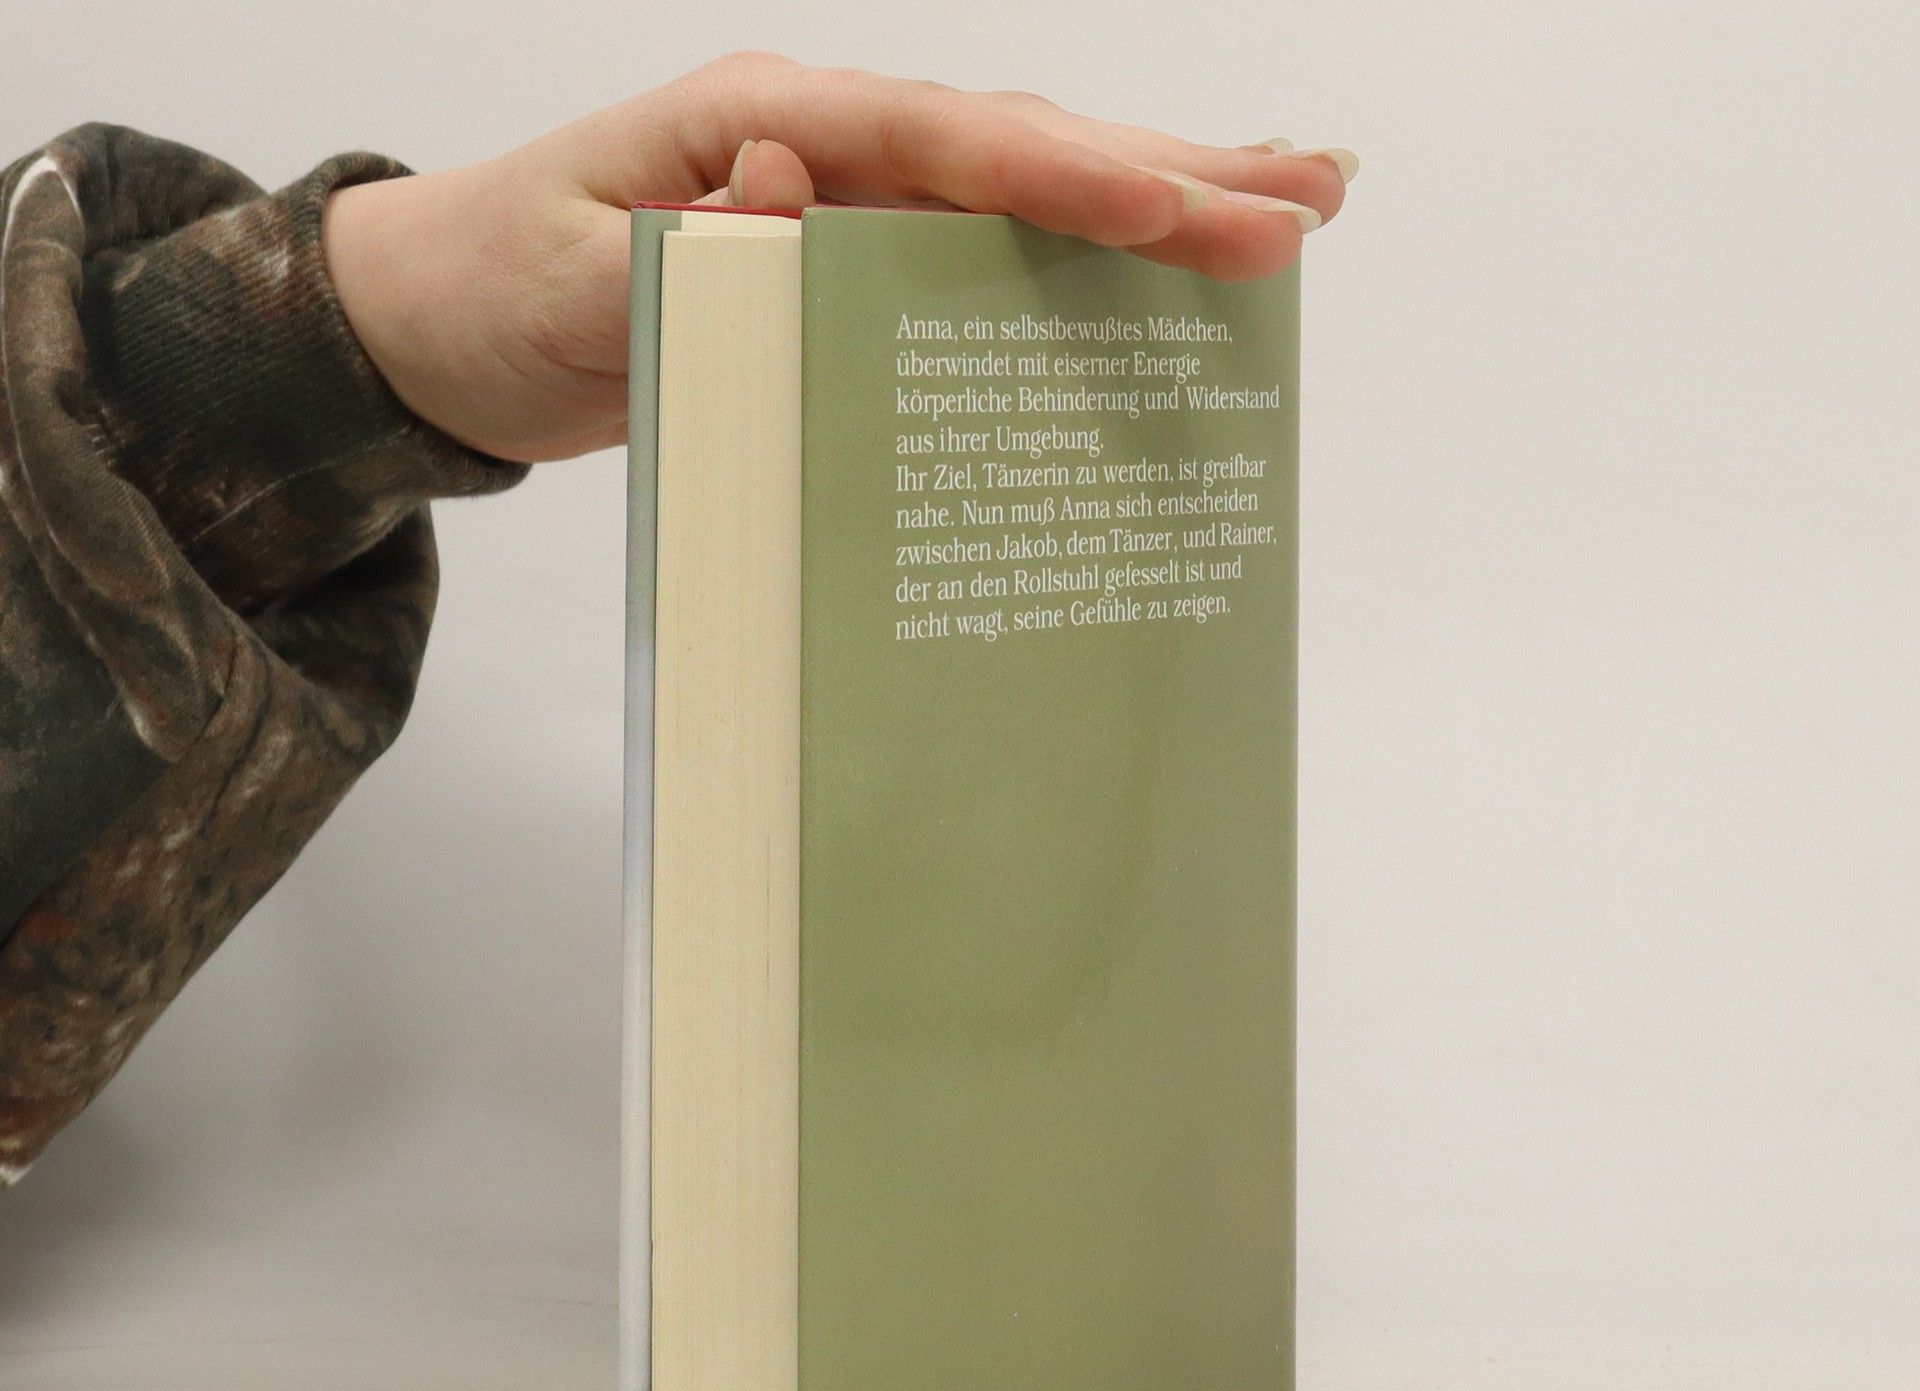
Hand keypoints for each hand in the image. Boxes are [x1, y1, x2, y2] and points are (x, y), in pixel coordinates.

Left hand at [322, 53, 1355, 463]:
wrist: (445, 321)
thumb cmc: (494, 287)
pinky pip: (977, 263)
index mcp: (764, 126)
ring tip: (1290, 208)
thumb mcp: (570, 275)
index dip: (1066, 177)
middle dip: (1170, 175)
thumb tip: (799, 190)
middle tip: (1312, 198)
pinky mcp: (847, 266)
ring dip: (1155, 203)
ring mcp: (846, 203)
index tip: (1182, 205)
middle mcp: (825, 146)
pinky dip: (1070, 268)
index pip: (944, 147)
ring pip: (1022, 197)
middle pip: (1022, 151)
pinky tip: (1144, 277)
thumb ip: (689, 249)